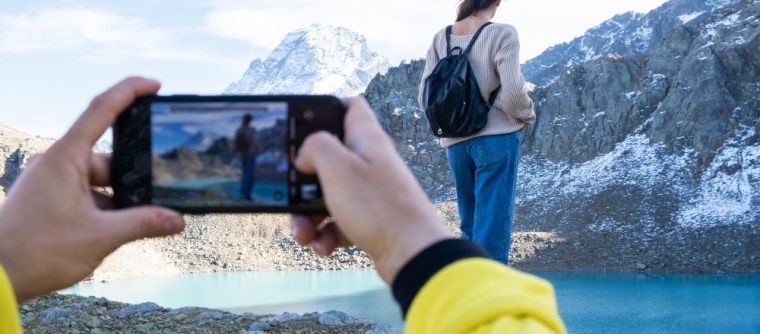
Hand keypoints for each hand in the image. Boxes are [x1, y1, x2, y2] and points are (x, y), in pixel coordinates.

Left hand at [0, 77, 185, 301]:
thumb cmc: (37, 251)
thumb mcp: (100, 237)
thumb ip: (144, 223)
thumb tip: (177, 219)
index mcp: (65, 158)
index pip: (102, 110)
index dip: (130, 91)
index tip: (155, 85)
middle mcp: (58, 164)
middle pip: (110, 158)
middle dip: (135, 179)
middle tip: (159, 198)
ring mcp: (52, 182)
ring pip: (101, 181)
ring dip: (119, 201)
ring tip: (129, 226)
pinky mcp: (50, 200)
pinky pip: (88, 195)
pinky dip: (105, 210)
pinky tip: (114, 232)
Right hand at [291, 97, 451, 282]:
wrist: (412, 254)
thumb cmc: (378, 207)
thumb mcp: (338, 167)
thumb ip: (315, 147)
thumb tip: (305, 155)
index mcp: (366, 139)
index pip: (349, 106)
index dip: (325, 109)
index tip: (301, 125)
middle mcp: (370, 162)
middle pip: (328, 159)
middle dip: (303, 180)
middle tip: (290, 194)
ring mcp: (371, 192)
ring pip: (328, 195)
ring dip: (308, 214)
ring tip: (303, 233)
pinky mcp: (370, 220)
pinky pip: (338, 222)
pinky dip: (326, 234)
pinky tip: (324, 245)